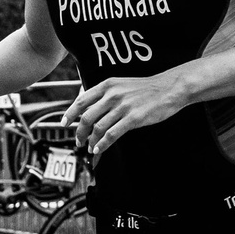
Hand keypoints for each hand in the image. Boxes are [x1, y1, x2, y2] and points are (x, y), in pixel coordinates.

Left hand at [67, 73, 190, 155]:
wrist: (169, 88)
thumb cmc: (147, 88)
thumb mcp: (122, 84)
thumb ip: (106, 94)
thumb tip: (90, 108)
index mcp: (107, 85)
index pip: (81, 100)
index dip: (70, 114)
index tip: (64, 123)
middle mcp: (112, 95)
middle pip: (86, 117)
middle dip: (79, 132)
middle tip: (78, 141)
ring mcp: (122, 107)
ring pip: (98, 128)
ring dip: (91, 141)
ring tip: (90, 148)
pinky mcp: (133, 118)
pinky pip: (112, 134)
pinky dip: (103, 144)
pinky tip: (99, 149)